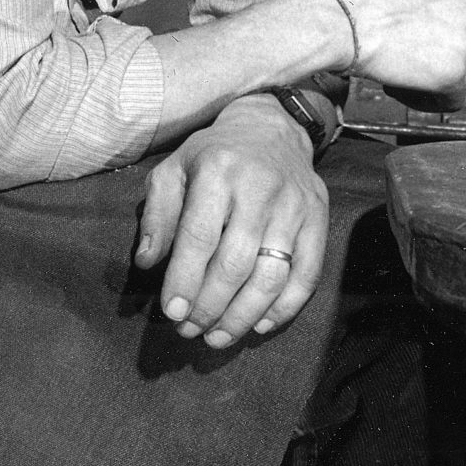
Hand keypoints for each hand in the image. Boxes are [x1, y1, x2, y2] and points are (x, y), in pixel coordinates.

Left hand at [135, 98, 327, 346]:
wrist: (271, 128)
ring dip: (243, 315)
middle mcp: (260, 189)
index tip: (172, 312)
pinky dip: (284, 308)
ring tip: (217, 337)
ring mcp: (295, 206)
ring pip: (272, 275)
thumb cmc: (213, 155)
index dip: (184, 279)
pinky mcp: (319, 220)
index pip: (199, 236)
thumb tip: (146, 262)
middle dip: (210, 306)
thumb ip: (157, 215)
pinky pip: (307, 274)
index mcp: (218, 171)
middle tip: (190, 331)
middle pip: (236, 263)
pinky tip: (258, 325)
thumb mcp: (173, 170)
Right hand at [326, 0, 465, 97]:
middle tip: (424, 68)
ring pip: (465, 82)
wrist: (340, 21)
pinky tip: (404, 89)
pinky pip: (451, 101)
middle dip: (451, 67)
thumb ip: (432, 5)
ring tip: (404, 77)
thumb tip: (431, 18)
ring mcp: (462, 49)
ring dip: (438, 85)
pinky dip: (429, 101)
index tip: (465, 54)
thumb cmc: (356, 2)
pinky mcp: (449, 76)